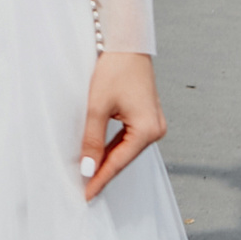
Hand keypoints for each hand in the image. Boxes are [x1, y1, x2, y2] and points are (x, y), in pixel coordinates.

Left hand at [81, 51, 164, 200]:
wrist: (127, 44)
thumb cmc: (114, 70)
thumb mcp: (97, 107)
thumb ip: (92, 140)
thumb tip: (88, 168)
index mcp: (148, 130)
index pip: (119, 163)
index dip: (100, 179)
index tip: (86, 195)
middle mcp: (156, 130)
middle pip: (125, 158)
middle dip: (104, 172)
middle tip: (84, 190)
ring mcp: (153, 123)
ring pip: (126, 149)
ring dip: (108, 160)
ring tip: (89, 176)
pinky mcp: (147, 116)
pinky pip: (129, 139)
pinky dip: (114, 147)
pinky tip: (100, 156)